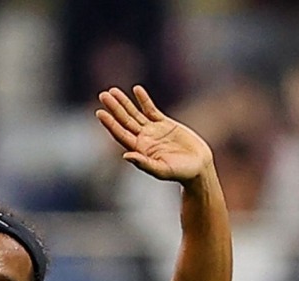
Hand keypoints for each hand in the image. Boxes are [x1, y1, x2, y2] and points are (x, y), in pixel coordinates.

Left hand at [96, 86, 213, 183]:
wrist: (198, 166)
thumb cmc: (180, 173)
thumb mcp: (162, 170)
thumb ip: (144, 163)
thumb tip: (126, 156)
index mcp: (139, 150)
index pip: (120, 134)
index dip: (110, 123)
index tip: (99, 112)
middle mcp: (142, 139)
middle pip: (124, 120)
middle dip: (114, 108)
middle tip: (103, 95)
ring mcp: (152, 130)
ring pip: (135, 113)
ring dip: (124, 102)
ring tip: (113, 90)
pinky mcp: (164, 123)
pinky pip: (151, 109)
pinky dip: (144, 99)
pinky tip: (136, 89)